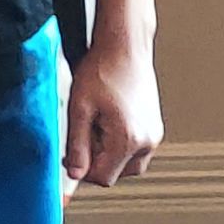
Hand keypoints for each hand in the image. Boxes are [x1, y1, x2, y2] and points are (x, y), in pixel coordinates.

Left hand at [64, 36, 161, 186]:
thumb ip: (77, 144)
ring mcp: (154, 136)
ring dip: (108, 153)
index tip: (69, 154)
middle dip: (96, 160)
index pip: (102, 177)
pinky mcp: (155, 129)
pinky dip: (120, 144)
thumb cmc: (102, 69)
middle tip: (84, 131)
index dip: (81, 169)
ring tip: (96, 123)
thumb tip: (75, 174)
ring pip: (127, 164)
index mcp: (128, 140)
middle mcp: (147, 142)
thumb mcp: (79, 107)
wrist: (124, 46)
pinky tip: (108, 120)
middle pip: (115, 173)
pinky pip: (136, 150)